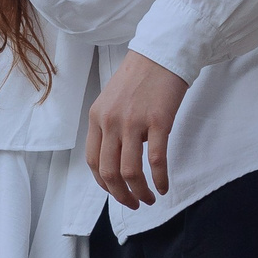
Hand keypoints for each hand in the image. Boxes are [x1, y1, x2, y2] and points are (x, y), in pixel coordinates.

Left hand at [86, 51, 189, 207]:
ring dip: (139, 192)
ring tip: (150, 199)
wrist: (162, 53)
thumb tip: (117, 157)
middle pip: (109, 172)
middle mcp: (111, 122)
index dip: (104, 184)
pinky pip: (156, 160)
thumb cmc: (140, 77)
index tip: (116, 192)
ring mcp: (133, 122)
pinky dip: (159, 179)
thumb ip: (110, 126)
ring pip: (130, 171)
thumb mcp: (112, 100)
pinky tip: (164, 187)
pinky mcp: (158, 121)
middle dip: (121, 195)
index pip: (93, 162)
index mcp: (97, 118)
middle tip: (134, 204)